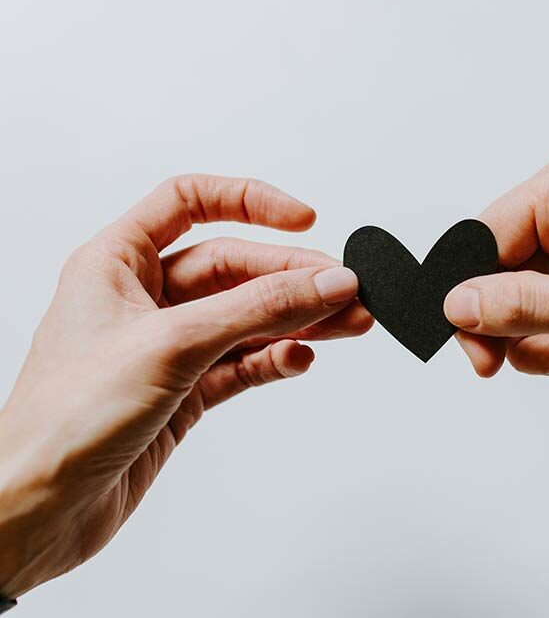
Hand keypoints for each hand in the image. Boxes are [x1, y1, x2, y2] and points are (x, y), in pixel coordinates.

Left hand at [0, 175, 371, 597]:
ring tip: (348, 323)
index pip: (191, 201)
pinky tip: (299, 359)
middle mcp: (144, 299)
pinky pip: (243, 362)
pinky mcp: (185, 391)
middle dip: (294, 277)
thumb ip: (256, 309)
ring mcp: (168, 346)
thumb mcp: (172, 344)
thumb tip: (324, 281)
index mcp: (118, 262)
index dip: (250, 202)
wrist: (39, 510)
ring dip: (298, 319)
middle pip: (235, 267)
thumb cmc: (64, 420)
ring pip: (247, 317)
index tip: (303, 219)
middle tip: (346, 291)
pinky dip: (275, 359)